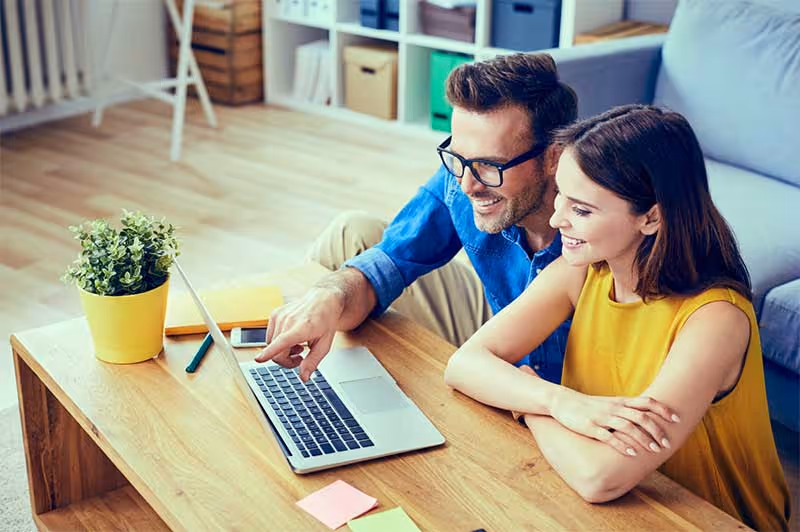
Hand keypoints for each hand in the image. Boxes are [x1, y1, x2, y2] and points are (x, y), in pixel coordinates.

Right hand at [254, 286, 344, 380]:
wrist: (323, 301)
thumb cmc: (325, 321)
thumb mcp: (324, 345)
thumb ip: (312, 362)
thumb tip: (303, 377)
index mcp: (301, 328)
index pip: (282, 342)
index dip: (269, 353)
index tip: (259, 359)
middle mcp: (287, 321)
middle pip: (276, 352)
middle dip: (286, 360)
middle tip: (300, 358)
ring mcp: (279, 316)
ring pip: (271, 345)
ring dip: (282, 351)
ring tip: (298, 346)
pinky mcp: (274, 314)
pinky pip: (270, 336)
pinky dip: (278, 341)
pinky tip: (292, 338)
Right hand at [519, 366, 679, 456]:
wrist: (562, 401)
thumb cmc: (588, 405)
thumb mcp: (609, 403)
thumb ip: (626, 409)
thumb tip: (646, 417)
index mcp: (620, 402)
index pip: (646, 402)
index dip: (663, 410)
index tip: (676, 419)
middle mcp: (614, 408)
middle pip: (641, 417)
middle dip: (656, 431)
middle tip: (666, 444)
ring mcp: (602, 418)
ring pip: (628, 427)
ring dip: (644, 439)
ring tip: (654, 450)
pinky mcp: (591, 427)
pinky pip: (609, 437)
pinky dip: (623, 445)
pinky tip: (632, 454)